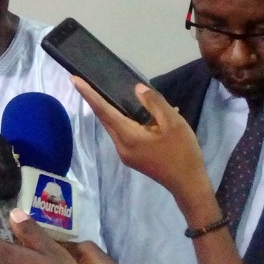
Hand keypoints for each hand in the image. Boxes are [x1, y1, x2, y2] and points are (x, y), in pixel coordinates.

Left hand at [72, 77, 215, 218]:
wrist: (188, 184)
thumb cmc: (182, 153)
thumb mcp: (173, 123)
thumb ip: (154, 103)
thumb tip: (137, 89)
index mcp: (128, 136)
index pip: (103, 111)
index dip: (89, 94)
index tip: (74, 80)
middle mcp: (121, 146)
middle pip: (105, 119)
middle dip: (95, 100)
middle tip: (87, 81)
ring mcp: (125, 154)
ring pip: (115, 126)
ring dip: (113, 110)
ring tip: (112, 93)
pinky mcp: (132, 157)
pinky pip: (125, 133)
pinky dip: (127, 120)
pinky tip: (142, 113)